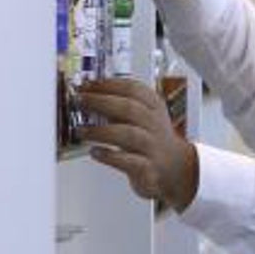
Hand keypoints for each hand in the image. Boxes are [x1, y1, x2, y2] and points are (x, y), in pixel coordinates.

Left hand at [76, 79, 198, 210]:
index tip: (87, 85)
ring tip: (81, 130)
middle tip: (80, 101)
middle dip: (101, 102)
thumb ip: (119, 104)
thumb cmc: (151, 138)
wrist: (175, 167)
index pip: (133, 88)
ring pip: (128, 135)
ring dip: (101, 131)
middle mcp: (154, 124)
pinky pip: (129, 161)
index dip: (108, 85)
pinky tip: (95, 152)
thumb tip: (86, 94)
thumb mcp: (144, 115)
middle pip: (129, 108)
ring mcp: (152, 146)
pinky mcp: (148, 168)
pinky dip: (110, 156)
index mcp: (153, 106)